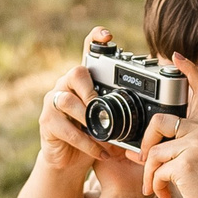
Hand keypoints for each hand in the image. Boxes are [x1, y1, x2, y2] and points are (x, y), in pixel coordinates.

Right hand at [33, 31, 112, 173]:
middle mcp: (65, 85)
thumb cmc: (91, 136)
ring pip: (68, 101)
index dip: (95, 39)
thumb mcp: (109, 121)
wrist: (68, 161)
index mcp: (83, 80)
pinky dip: (86, 142)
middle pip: (76, 73)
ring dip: (89, 119)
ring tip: (103, 135)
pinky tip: (99, 151)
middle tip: (102, 109)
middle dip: (92, 91)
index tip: (107, 36)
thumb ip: (121, 111)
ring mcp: (53, 103)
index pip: (87, 51)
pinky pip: (67, 129)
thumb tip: (150, 110)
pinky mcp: (47, 122)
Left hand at [136, 60, 197, 197]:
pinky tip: (163, 195)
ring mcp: (196, 145)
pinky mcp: (187, 162)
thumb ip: (175, 150)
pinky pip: (156, 170)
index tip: (176, 57)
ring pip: (153, 152)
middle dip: (145, 143)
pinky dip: (154, 186)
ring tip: (155, 188)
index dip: (188, 71)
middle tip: (144, 162)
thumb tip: (140, 151)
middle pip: (159, 120)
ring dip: (148, 175)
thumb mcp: (194, 162)